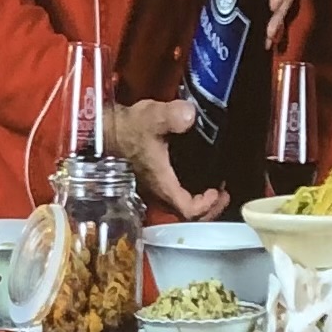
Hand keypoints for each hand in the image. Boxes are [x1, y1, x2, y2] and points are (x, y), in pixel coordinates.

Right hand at [108, 95, 224, 219]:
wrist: (108, 130)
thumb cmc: (128, 127)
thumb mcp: (152, 117)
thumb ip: (171, 116)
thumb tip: (189, 116)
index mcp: (162, 182)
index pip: (188, 210)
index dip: (207, 205)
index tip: (218, 190)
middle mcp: (159, 191)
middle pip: (188, 216)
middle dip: (210, 208)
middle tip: (224, 194)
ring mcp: (156, 188)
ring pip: (182, 207)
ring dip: (201, 202)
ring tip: (216, 188)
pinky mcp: (154, 181)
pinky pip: (177, 197)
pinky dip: (191, 194)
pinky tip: (200, 179)